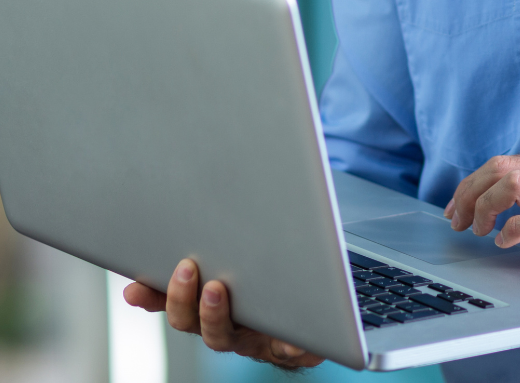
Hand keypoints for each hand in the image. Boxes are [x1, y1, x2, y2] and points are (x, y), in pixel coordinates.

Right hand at [123, 259, 324, 369]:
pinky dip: (288, 343)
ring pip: (223, 337)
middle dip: (182, 297)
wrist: (326, 315)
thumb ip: (221, 244)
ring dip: (214, 315)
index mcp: (214, 304)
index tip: (133, 286)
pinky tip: (292, 333)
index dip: (152, 296)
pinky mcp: (289, 348)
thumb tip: (183, 230)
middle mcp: (228, 325)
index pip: (174, 302)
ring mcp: (255, 339)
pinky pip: (288, 349)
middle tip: (186, 268)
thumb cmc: (281, 281)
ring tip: (216, 289)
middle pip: (191, 323)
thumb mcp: (249, 260)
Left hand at [443, 151, 519, 291]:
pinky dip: (512, 229)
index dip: (472, 183)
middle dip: (470, 193)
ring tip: (478, 230)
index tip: (458, 207)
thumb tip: (508, 216)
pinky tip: (505, 242)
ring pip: (513, 182)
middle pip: (501, 167)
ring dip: (485, 206)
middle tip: (458, 221)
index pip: (504, 161)